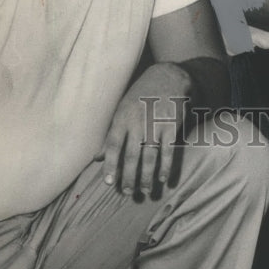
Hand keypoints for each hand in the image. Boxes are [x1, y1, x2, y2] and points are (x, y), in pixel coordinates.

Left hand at [94, 63, 191, 196]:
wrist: (168, 77)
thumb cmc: (140, 95)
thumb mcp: (122, 108)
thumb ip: (110, 133)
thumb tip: (96, 158)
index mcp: (122, 117)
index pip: (112, 145)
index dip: (110, 165)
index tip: (109, 183)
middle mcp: (138, 122)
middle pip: (131, 155)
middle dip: (129, 176)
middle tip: (128, 192)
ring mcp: (156, 124)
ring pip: (149, 156)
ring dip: (147, 176)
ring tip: (145, 190)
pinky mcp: (172, 125)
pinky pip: (168, 150)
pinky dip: (166, 166)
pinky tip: (163, 178)